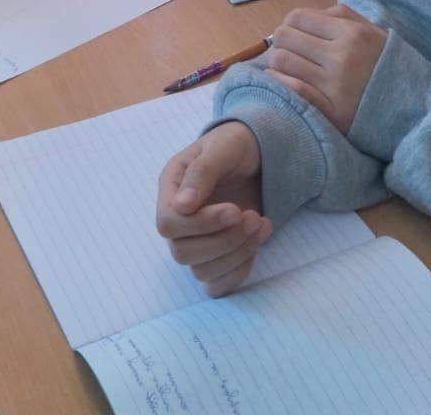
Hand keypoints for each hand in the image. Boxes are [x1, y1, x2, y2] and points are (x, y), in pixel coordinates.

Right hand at [155, 123, 269, 296]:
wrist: (257, 156)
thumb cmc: (234, 145)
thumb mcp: (221, 147)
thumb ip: (201, 172)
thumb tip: (181, 205)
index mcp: (171, 189)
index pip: (168, 224)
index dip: (201, 224)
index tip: (235, 210)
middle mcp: (179, 220)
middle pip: (182, 253)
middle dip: (224, 240)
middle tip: (253, 217)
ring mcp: (196, 242)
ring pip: (202, 271)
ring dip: (237, 253)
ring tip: (261, 223)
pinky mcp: (216, 257)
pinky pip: (217, 284)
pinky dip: (238, 272)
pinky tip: (256, 244)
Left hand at [265, 4, 386, 132]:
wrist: (417, 107)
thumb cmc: (387, 64)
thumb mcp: (371, 30)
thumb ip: (338, 16)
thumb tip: (301, 18)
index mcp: (352, 34)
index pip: (298, 17)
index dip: (291, 23)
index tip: (295, 33)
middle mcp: (342, 58)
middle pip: (285, 37)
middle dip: (282, 41)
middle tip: (290, 50)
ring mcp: (335, 88)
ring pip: (282, 62)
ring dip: (278, 62)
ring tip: (287, 67)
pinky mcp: (332, 114)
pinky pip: (291, 90)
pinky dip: (279, 82)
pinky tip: (283, 82)